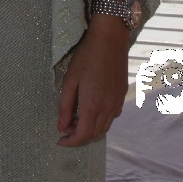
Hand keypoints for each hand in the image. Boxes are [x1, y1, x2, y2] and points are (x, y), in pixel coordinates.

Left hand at [57, 18, 128, 146]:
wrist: (110, 39)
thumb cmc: (86, 56)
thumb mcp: (70, 80)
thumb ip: (65, 106)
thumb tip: (61, 127)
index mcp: (92, 106)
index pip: (83, 136)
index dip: (70, 142)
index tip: (60, 139)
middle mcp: (108, 109)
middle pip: (94, 134)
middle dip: (79, 136)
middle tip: (66, 127)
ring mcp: (117, 102)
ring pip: (104, 127)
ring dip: (90, 129)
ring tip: (77, 118)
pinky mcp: (122, 95)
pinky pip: (112, 116)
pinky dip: (100, 120)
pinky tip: (92, 108)